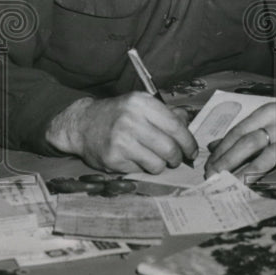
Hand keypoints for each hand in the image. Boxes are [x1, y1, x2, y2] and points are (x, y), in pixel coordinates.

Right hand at [45, 94, 197, 173]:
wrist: (82, 124)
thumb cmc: (118, 114)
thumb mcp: (141, 105)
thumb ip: (167, 114)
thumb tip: (189, 123)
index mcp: (142, 103)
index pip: (175, 126)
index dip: (189, 142)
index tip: (193, 151)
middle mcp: (131, 120)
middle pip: (169, 148)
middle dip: (177, 158)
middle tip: (176, 159)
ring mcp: (120, 140)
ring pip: (157, 164)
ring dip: (161, 165)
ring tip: (156, 159)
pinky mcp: (113, 159)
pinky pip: (141, 171)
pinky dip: (143, 169)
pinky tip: (136, 159)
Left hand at [205, 90, 275, 186]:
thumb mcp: (269, 114)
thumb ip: (242, 130)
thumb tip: (214, 145)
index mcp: (268, 114)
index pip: (240, 131)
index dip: (223, 150)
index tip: (209, 165)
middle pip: (252, 142)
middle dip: (230, 160)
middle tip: (215, 177)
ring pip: (274, 153)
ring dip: (255, 170)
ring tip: (239, 185)